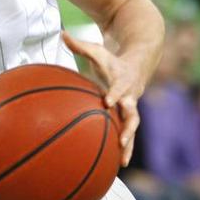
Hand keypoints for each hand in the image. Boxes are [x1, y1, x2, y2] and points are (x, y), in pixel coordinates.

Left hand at [63, 31, 143, 165]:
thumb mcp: (96, 50)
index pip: (119, 88)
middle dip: (128, 127)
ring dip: (129, 145)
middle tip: (122, 140)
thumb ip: (79, 44)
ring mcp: (132, 108)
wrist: (138, 64)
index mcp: (122, 81)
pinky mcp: (130, 116)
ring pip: (133, 129)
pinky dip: (126, 149)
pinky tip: (118, 165)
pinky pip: (128, 134)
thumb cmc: (111, 59)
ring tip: (124, 162)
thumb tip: (62, 33)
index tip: (108, 102)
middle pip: (132, 114)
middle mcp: (130, 97)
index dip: (115, 94)